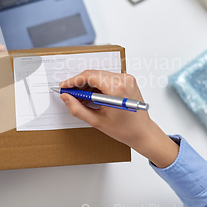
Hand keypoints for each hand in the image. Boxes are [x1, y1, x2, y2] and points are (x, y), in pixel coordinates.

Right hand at [59, 70, 178, 167]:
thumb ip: (78, 108)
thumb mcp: (96, 121)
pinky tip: (91, 97)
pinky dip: (96, 86)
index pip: (89, 76)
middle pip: (93, 74)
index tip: (63, 87)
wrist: (143, 132)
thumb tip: (66, 97)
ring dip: (87, 85)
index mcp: (116, 88)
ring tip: (80, 98)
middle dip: (79, 83)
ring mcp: (126, 79)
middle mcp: (123, 80)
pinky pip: (106, 78)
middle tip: (68, 94)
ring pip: (99, 75)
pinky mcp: (127, 80)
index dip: (73, 81)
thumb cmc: (124, 129)